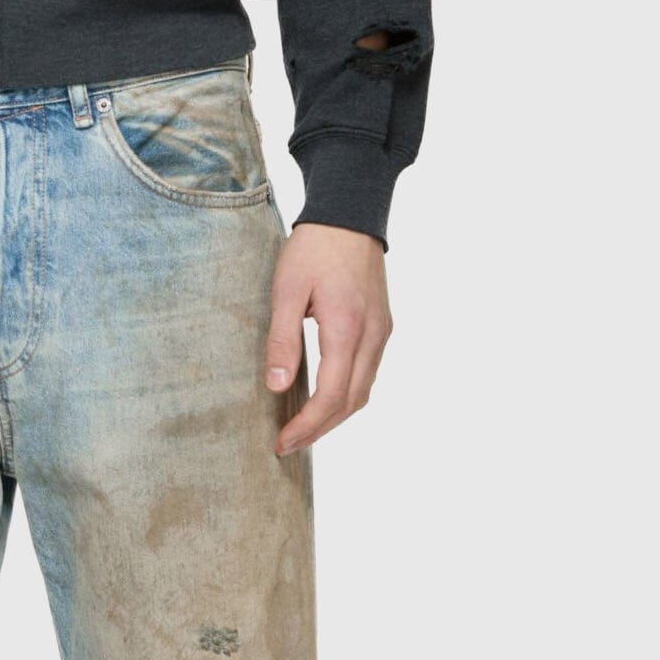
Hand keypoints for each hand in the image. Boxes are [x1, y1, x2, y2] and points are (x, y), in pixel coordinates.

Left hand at [266, 222, 392, 454]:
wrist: (350, 215)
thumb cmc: (314, 249)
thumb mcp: (286, 290)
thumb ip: (282, 340)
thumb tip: (277, 386)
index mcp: (348, 328)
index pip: (332, 395)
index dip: (307, 425)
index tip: (282, 442)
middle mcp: (373, 337)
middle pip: (352, 402)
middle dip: (320, 429)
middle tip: (288, 444)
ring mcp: (382, 332)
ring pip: (364, 392)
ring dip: (335, 416)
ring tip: (303, 428)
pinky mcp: (382, 327)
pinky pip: (367, 373)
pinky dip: (346, 395)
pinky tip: (323, 397)